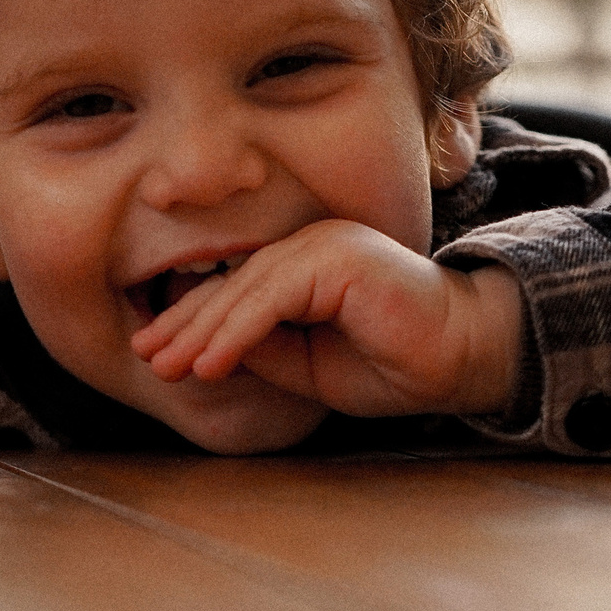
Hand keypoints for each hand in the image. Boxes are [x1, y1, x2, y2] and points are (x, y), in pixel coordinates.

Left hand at [129, 219, 523, 419]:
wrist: (464, 360)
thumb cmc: (394, 364)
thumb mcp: (309, 365)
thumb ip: (264, 350)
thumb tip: (205, 350)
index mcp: (305, 264)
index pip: (234, 289)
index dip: (192, 320)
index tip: (155, 353)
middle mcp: (311, 244)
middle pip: (230, 283)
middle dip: (184, 324)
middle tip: (146, 357)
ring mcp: (325, 244)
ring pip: (245, 288)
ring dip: (202, 330)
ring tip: (169, 366)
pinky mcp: (338, 258)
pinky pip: (273, 295)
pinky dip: (236, 331)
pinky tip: (210, 362)